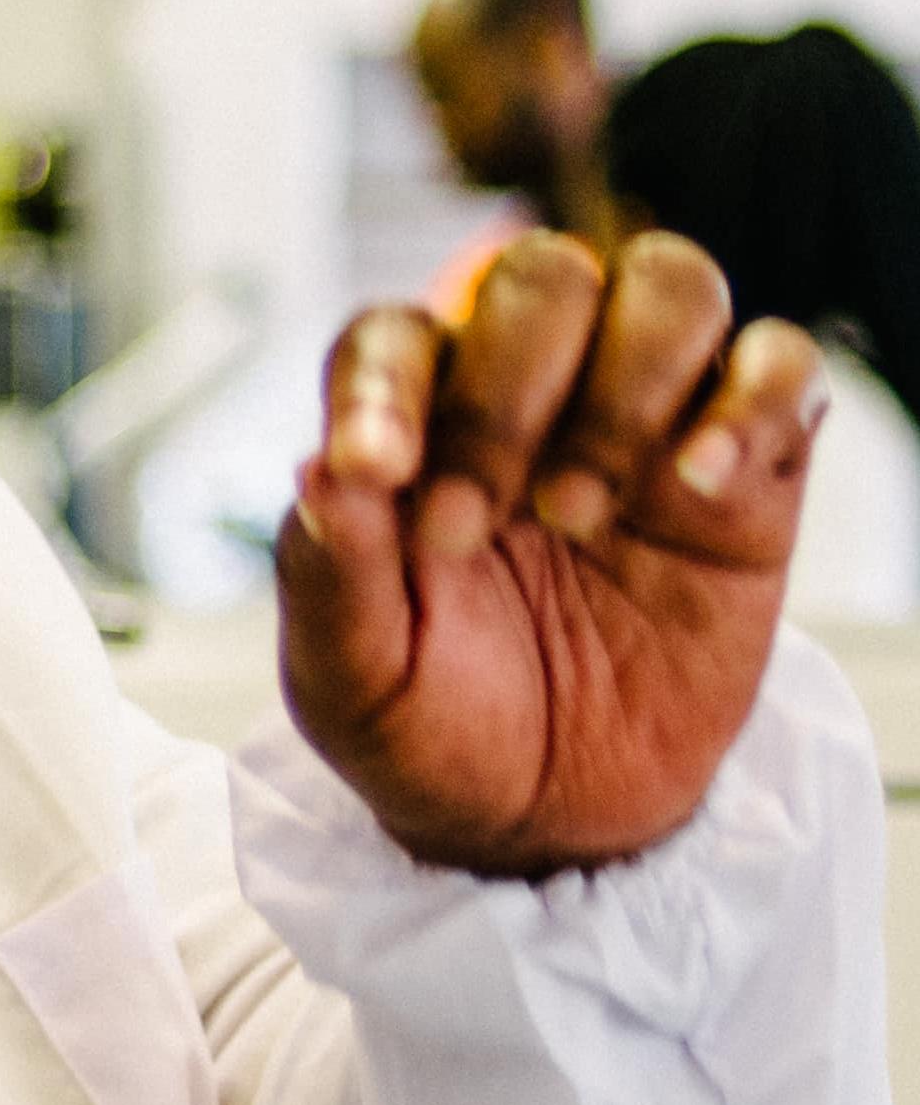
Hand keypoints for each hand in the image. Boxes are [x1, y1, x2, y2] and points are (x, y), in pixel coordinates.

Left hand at [276, 230, 831, 876]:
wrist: (552, 824)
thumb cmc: (435, 730)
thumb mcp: (353, 683)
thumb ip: (334, 576)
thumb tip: (320, 468)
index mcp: (414, 424)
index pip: (394, 337)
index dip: (384, 385)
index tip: (376, 471)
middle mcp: (532, 395)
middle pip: (541, 281)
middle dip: (505, 391)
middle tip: (477, 524)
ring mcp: (646, 425)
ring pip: (669, 287)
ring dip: (626, 382)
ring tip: (581, 512)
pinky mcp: (748, 478)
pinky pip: (783, 368)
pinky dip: (753, 399)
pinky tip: (703, 483)